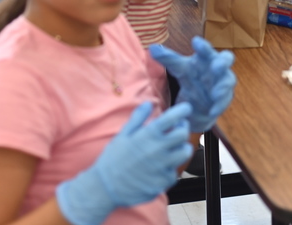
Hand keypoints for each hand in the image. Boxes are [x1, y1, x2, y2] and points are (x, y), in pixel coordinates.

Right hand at [55, 102, 192, 224]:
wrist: (105, 187)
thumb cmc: (113, 158)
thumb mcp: (122, 135)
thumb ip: (138, 118)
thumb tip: (149, 103)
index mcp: (147, 135)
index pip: (173, 117)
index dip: (183, 110)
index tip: (186, 108)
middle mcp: (157, 149)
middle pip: (183, 134)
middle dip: (182, 128)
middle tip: (177, 129)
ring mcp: (161, 166)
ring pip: (185, 152)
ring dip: (181, 147)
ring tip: (173, 147)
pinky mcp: (163, 181)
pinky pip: (175, 171)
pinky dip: (170, 167)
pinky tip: (161, 166)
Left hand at [149, 36, 235, 132]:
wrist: (196, 103)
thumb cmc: (191, 78)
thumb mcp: (178, 69)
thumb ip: (168, 59)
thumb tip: (152, 48)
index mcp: (206, 58)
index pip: (206, 49)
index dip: (203, 46)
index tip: (195, 41)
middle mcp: (218, 68)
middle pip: (226, 59)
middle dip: (222, 62)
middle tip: (215, 66)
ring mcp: (223, 83)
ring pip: (228, 81)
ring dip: (223, 87)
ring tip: (215, 93)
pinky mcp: (223, 99)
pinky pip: (224, 102)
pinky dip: (218, 106)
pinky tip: (212, 110)